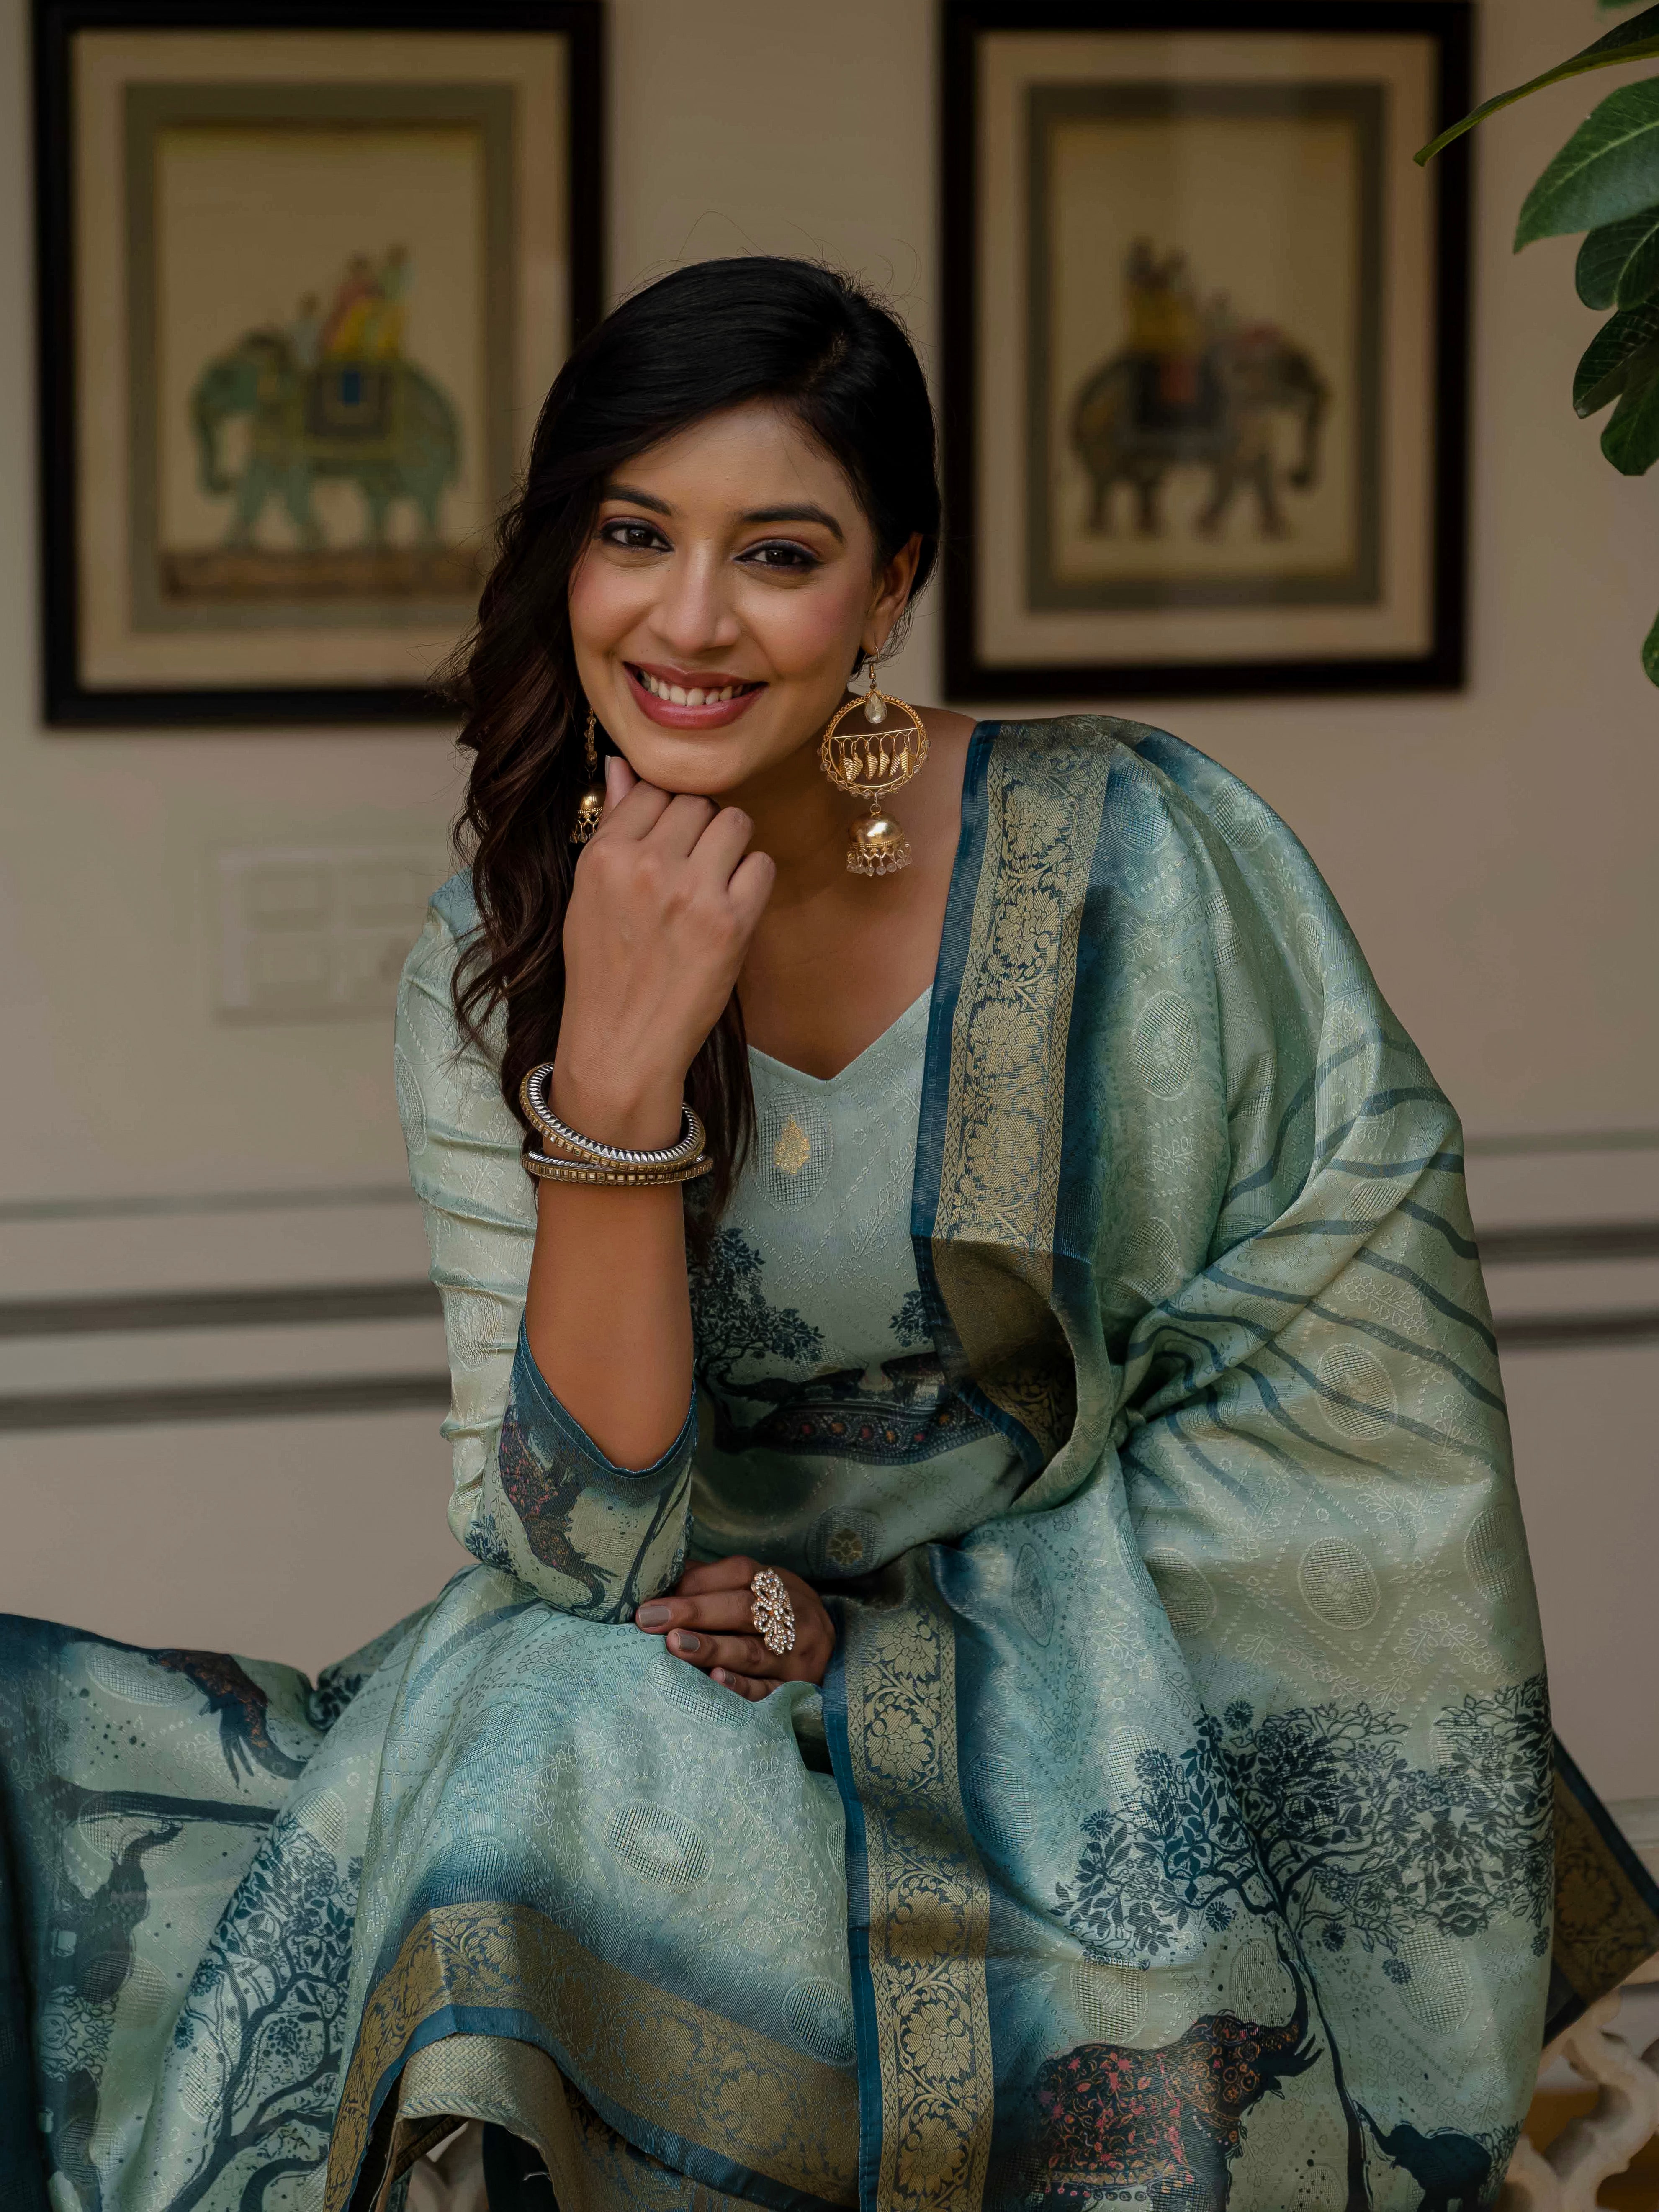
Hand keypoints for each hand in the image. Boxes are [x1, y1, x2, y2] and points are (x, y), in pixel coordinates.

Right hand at [554, 755, 774, 1145]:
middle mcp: (646, 864)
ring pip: (735, 822)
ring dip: (731, 846)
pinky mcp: (730, 921)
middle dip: (700, 828)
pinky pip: (762, 865)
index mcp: (604, 855)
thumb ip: (613, 827)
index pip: (653, 787)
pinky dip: (753, 881)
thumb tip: (623, 766)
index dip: (667, 811)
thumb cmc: (603, 972)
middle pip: (697, 801)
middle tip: (693, 867)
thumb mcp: (588, 895)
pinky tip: (732, 907)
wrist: (622, 1044)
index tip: (669, 841)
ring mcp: (691, 891)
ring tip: (714, 883)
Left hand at [632, 1554, 833, 1700]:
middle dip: (693, 1613)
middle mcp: (791, 1614)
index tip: (650, 1601)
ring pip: (752, 1650)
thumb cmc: (774, 1611)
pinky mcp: (796, 1689)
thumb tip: (657, 1579)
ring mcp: (796, 1654)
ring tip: (676, 1645)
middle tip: (649, 1620)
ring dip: (712, 1647)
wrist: (826, 1645)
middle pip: (742, 1609)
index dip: (694, 1585)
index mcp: (777, 1582)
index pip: (738, 1574)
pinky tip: (716, 1680)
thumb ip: (709, 1582)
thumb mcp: (755, 1587)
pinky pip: (768, 1690)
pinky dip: (741, 1685)